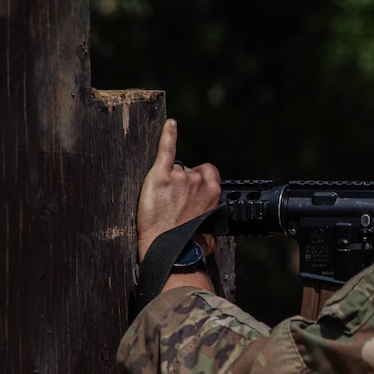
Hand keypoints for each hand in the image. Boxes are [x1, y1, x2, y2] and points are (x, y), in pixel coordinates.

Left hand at [137, 119, 221, 262]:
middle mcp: (199, 180)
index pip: (207, 172)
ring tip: (161, 204)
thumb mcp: (212, 234)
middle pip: (187, 171)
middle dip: (179, 184)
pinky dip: (168, 135)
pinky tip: (171, 124)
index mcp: (214, 192)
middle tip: (171, 205)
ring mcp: (179, 177)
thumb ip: (212, 219)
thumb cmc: (191, 246)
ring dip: (167, 182)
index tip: (190, 194)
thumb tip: (213, 228)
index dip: (197, 182)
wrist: (169, 250)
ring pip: (173, 169)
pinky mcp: (159, 176)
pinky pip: (166, 149)